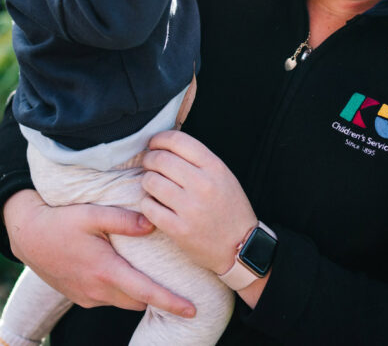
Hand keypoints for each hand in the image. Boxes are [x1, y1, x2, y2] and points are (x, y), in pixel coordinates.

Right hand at [3, 189, 196, 316]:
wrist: (27, 235)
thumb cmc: (60, 221)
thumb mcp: (91, 213)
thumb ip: (123, 220)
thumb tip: (152, 223)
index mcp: (105, 270)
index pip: (146, 292)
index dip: (171, 302)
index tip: (192, 310)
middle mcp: (98, 289)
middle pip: (138, 301)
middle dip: (156, 296)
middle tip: (173, 281)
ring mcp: (87, 296)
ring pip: (123, 301)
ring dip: (135, 291)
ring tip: (146, 273)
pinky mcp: (79, 296)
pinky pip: (107, 298)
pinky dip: (118, 290)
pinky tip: (118, 271)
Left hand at [141, 131, 256, 274]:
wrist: (241, 247)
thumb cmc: (230, 209)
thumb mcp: (224, 176)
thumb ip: (198, 160)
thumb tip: (165, 146)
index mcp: (215, 167)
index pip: (178, 141)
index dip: (159, 139)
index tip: (154, 144)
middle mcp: (202, 185)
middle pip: (160, 159)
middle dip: (149, 159)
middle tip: (149, 165)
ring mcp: (190, 208)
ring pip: (151, 181)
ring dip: (147, 181)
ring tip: (153, 186)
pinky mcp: (179, 229)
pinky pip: (149, 207)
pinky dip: (147, 203)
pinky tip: (154, 204)